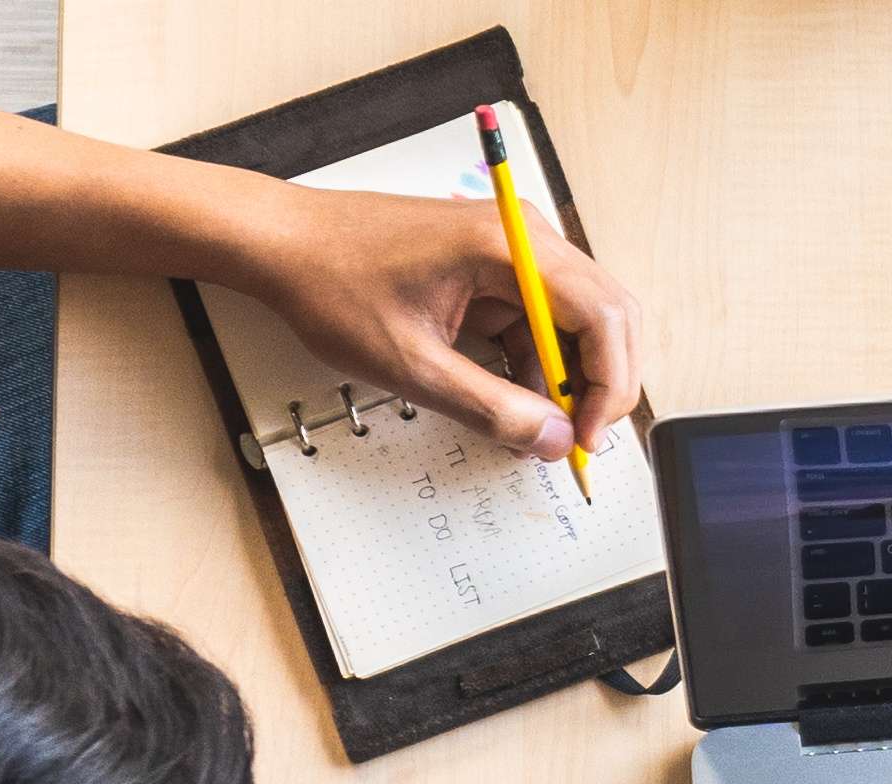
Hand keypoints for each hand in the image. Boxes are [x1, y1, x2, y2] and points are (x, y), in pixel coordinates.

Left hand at [217, 181, 645, 462]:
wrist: (283, 243)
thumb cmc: (331, 281)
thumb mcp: (412, 364)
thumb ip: (491, 407)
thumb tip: (551, 438)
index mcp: (509, 246)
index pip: (603, 316)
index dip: (607, 385)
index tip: (583, 434)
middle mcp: (524, 236)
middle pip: (605, 316)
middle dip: (597, 383)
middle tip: (572, 436)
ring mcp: (512, 247)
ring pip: (576, 321)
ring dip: (565, 376)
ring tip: (532, 423)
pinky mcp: (495, 264)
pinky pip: (540, 317)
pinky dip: (535, 362)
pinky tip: (510, 395)